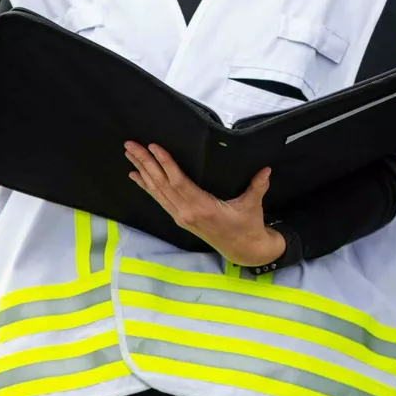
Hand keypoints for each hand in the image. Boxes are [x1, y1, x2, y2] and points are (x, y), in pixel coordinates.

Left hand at [125, 142, 285, 266]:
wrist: (243, 250)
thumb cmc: (248, 225)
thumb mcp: (253, 205)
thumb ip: (258, 186)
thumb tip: (265, 169)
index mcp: (203, 208)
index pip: (179, 182)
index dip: (165, 164)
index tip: (154, 147)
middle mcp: (187, 212)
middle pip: (161, 184)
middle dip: (145, 163)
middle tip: (131, 145)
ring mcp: (181, 216)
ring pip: (156, 191)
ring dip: (142, 171)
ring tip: (129, 154)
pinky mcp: (180, 218)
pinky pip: (159, 199)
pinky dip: (146, 186)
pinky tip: (135, 176)